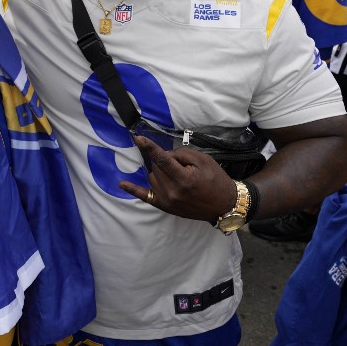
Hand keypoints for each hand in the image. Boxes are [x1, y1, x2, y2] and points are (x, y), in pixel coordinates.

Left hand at [118, 135, 236, 223]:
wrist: (224, 205)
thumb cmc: (216, 180)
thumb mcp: (203, 160)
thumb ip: (182, 154)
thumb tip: (165, 155)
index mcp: (184, 179)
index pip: (162, 160)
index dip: (150, 148)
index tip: (138, 138)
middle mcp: (172, 192)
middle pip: (157, 167)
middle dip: (166, 161)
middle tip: (183, 166)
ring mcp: (167, 201)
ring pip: (152, 176)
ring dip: (160, 172)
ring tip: (178, 176)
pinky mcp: (165, 207)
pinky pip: (145, 196)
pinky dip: (133, 189)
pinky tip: (122, 184)